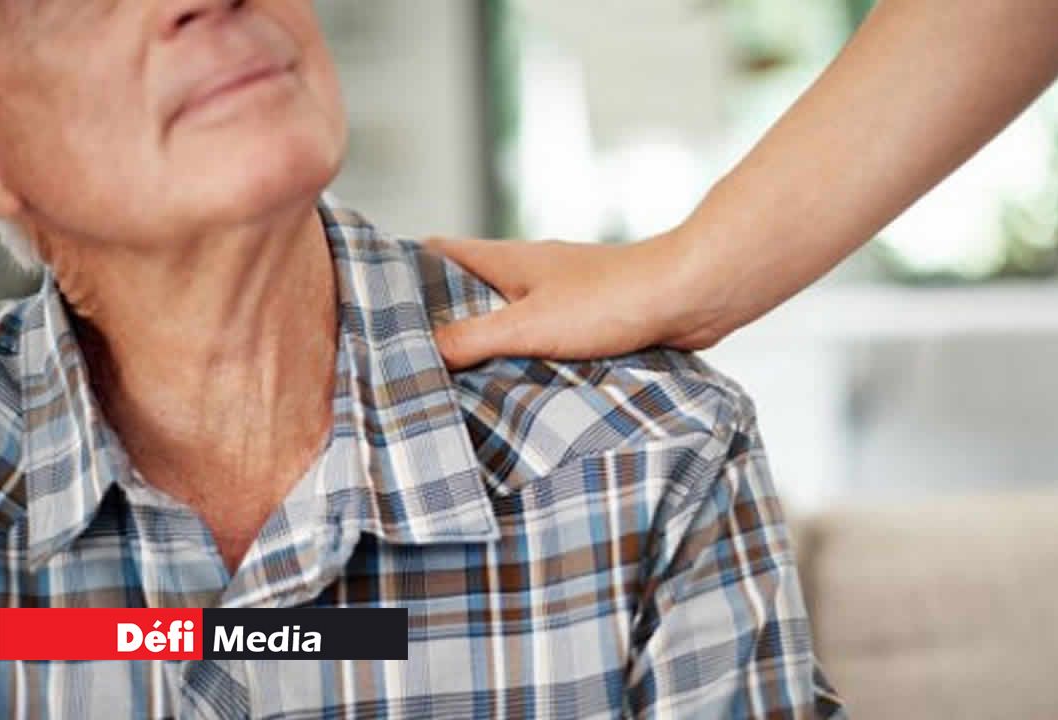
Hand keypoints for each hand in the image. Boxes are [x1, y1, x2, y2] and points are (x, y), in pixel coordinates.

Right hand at [428, 232, 728, 368]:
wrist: (689, 297)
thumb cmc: (612, 300)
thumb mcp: (527, 324)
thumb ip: (471, 338)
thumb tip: (421, 353)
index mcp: (505, 260)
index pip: (436, 253)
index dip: (400, 273)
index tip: (369, 304)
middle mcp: (528, 273)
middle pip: (466, 292)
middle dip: (437, 322)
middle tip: (404, 362)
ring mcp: (559, 297)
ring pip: (504, 319)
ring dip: (482, 347)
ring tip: (448, 386)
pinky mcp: (587, 322)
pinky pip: (539, 340)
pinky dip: (521, 360)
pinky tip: (512, 391)